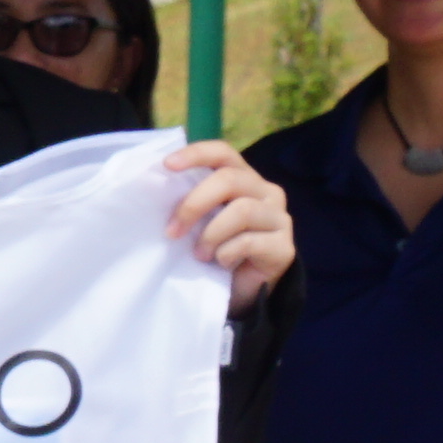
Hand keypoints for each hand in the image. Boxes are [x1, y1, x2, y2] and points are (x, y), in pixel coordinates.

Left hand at [161, 142, 293, 301]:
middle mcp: (266, 191)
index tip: (168, 165)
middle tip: (173, 231)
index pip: (223, 153)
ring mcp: (279, 218)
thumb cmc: (218, 248)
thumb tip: (158, 193)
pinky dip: (226, 254)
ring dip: (211, 234)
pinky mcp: (284, 247)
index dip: (196, 154)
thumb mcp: (201, 221)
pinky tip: (221, 263)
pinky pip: (249, 242)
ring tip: (200, 254)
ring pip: (242, 210)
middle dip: (194, 204)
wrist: (244, 289)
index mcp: (243, 178)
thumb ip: (192, 203)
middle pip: (229, 180)